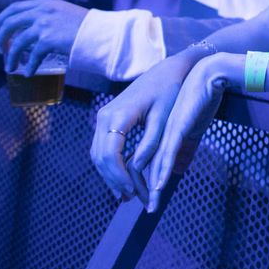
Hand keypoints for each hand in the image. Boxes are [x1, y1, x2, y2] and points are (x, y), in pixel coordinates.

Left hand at [0, 0, 87, 74]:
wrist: (102, 32)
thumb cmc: (88, 26)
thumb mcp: (66, 13)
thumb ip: (50, 16)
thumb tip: (34, 29)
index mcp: (46, 3)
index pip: (15, 7)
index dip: (2, 19)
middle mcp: (43, 11)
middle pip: (9, 23)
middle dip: (1, 38)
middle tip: (2, 48)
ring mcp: (45, 25)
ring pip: (17, 42)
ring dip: (11, 56)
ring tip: (11, 66)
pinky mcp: (49, 40)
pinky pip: (33, 56)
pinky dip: (30, 66)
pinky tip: (30, 72)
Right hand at [90, 52, 203, 207]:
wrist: (168, 70)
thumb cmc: (170, 92)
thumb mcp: (164, 118)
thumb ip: (151, 144)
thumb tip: (138, 170)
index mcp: (118, 117)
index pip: (109, 155)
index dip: (119, 176)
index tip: (133, 191)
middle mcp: (104, 117)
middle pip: (100, 157)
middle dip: (114, 180)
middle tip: (130, 198)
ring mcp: (103, 118)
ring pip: (98, 154)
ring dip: (110, 175)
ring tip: (127, 193)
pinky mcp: (108, 120)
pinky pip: (103, 147)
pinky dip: (111, 165)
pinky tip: (124, 177)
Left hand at [145, 54, 236, 210]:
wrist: (209, 73)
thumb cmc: (200, 97)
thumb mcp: (191, 127)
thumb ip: (184, 148)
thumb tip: (179, 169)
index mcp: (149, 129)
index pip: (133, 158)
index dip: (131, 179)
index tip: (136, 196)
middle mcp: (150, 129)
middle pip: (133, 164)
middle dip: (134, 187)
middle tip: (140, 205)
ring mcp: (161, 128)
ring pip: (146, 162)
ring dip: (147, 186)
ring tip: (150, 204)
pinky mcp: (175, 127)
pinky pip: (164, 152)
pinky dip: (161, 171)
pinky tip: (158, 186)